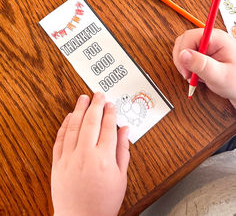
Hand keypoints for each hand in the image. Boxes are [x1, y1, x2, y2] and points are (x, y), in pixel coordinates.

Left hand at [51, 92, 129, 215]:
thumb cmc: (102, 202)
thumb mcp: (121, 178)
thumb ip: (123, 151)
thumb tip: (125, 130)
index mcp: (104, 159)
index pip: (108, 127)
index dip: (110, 113)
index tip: (111, 104)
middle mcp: (86, 155)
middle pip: (91, 122)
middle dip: (96, 105)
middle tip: (98, 95)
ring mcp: (70, 158)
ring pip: (74, 126)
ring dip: (79, 109)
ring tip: (83, 98)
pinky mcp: (58, 162)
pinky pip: (60, 138)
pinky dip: (65, 125)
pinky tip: (69, 116)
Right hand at [173, 28, 235, 106]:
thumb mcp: (220, 76)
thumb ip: (202, 65)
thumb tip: (183, 54)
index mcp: (217, 38)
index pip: (190, 36)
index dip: (183, 52)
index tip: (186, 69)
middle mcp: (210, 38)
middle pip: (184, 41)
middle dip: (182, 59)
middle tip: (188, 75)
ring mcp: (206, 44)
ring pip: (184, 47)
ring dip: (184, 63)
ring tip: (194, 76)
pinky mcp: (203, 52)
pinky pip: (187, 55)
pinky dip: (187, 65)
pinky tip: (196, 74)